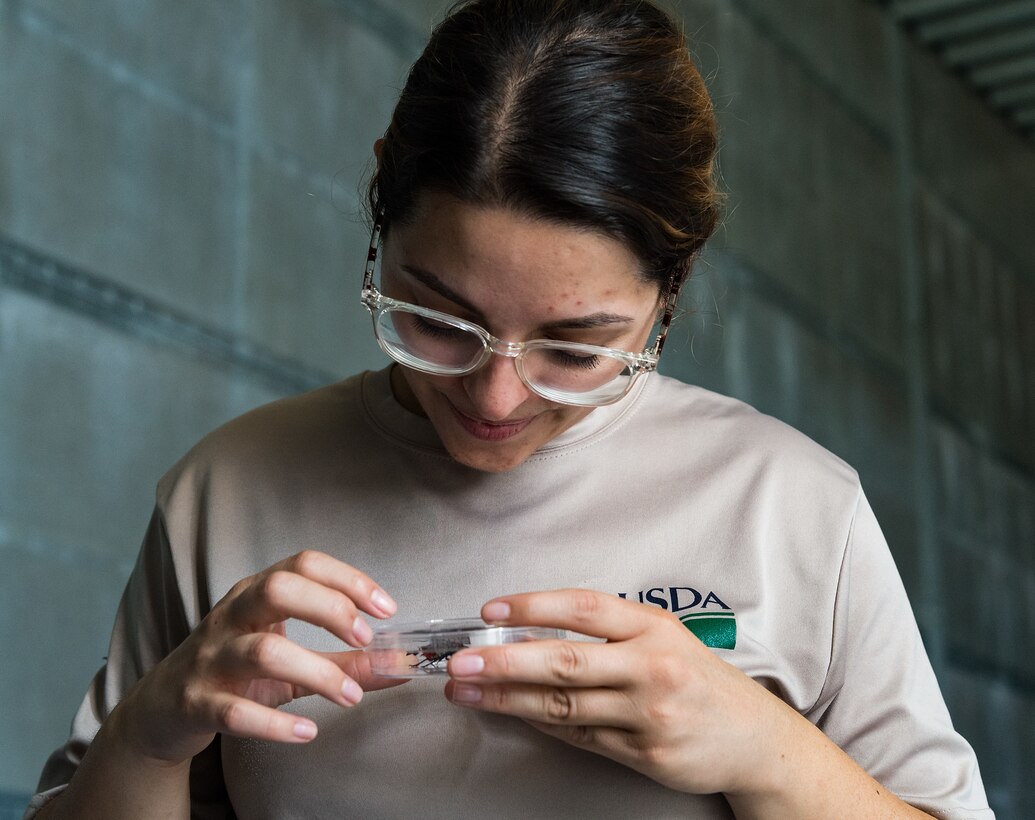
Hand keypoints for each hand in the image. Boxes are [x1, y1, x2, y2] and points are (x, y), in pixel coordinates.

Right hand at [116, 550, 405, 765]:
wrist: (160, 710)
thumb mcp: (291, 658)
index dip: (349, 579)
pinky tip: (307, 732)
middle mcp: (231, 616)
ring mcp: (210, 658)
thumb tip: (400, 664)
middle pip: (280, 589)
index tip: (385, 608)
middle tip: (366, 640)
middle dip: (330, 609)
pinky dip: (275, 724)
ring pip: (263, 650)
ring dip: (316, 672)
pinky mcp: (195, 702)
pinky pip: (234, 711)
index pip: (305, 564)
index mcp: (255, 594)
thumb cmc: (235, 673)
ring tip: (350, 696)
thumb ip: (345, 660)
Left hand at [443, 588, 794, 796]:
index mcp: (654, 627)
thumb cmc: (701, 679)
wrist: (755, 737)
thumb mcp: (665, 637)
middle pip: (566, 660)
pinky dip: (542, 723)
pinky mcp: (645, 754)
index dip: (534, 606)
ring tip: (468, 690)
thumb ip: (610, 631)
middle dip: (505, 660)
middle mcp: (652, 667)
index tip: (492, 609)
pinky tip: (514, 712)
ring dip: (508, 697)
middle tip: (462, 659)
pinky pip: (580, 737)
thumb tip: (533, 630)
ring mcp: (649, 714)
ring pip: (564, 705)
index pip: (585, 608)